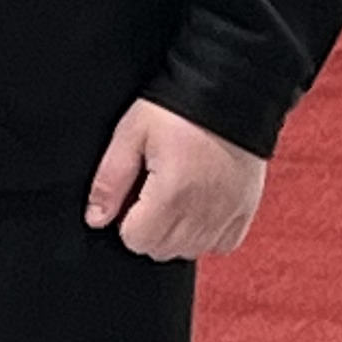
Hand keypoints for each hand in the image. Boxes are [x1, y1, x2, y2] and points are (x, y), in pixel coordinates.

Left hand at [83, 99, 265, 259]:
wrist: (232, 90)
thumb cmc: (178, 108)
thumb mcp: (133, 132)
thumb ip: (110, 180)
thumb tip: (96, 218)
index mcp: (171, 193)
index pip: (136, 241)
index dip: (127, 220)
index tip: (135, 194)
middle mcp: (202, 211)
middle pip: (162, 250)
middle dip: (149, 228)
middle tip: (154, 192)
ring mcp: (228, 213)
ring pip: (190, 251)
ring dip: (178, 233)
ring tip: (178, 195)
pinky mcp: (246, 210)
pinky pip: (221, 244)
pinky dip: (208, 232)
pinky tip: (201, 203)